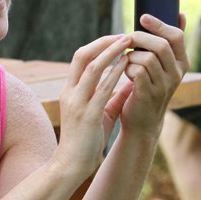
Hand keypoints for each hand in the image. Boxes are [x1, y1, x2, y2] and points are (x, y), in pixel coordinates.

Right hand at [52, 34, 133, 180]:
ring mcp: (78, 102)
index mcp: (70, 90)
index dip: (98, 45)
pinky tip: (127, 65)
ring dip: (111, 52)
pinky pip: (102, 88)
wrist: (70, 164)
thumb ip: (112, 98)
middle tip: (124, 35)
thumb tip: (131, 83)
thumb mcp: (99, 115)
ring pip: (93, 68)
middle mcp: (70, 92)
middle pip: (83, 56)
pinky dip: (115, 73)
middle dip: (104, 42)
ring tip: (128, 42)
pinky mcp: (88, 114)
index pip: (80, 58)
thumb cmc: (84, 141)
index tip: (117, 39)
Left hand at [122, 14, 188, 134]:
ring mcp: (164, 86)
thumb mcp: (163, 65)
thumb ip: (170, 42)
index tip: (143, 17)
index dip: (159, 24)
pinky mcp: (149, 94)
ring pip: (146, 58)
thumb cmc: (149, 86)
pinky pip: (136, 71)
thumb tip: (181, 14)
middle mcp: (177, 74)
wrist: (142, 121)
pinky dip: (126, 68)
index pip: (176, 36)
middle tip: (127, 39)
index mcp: (182, 62)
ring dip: (131, 56)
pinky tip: (124, 72)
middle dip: (140, 38)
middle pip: (161, 45)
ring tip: (126, 60)